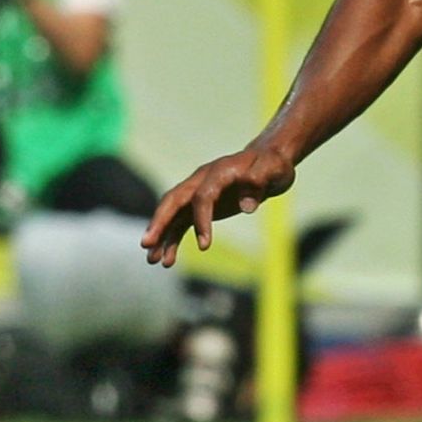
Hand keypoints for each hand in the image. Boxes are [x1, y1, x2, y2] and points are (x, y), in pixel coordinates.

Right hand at [142, 143, 296, 266]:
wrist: (269, 160)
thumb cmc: (273, 165)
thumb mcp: (274, 170)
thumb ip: (260, 182)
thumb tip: (247, 206)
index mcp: (219, 171)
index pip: (203, 196)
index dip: (202, 220)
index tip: (205, 246)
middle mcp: (202, 180)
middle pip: (174, 200)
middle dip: (159, 222)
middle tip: (146, 244)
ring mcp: (198, 192)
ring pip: (172, 213)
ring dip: (161, 236)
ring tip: (152, 260)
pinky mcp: (200, 205)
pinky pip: (181, 222)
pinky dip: (172, 240)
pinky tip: (168, 260)